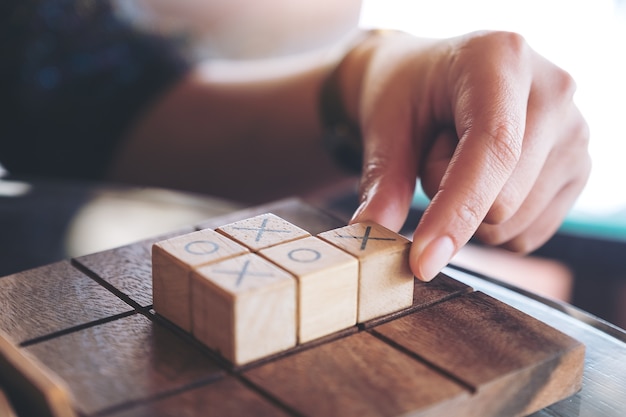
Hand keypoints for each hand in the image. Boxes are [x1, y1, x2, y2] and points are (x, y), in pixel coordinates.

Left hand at [347, 30, 590, 280]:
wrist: (433, 80)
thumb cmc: (407, 94)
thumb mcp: (385, 126)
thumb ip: (382, 180)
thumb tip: (371, 232)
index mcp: (501, 59)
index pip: (492, 147)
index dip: (457, 210)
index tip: (422, 261)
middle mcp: (553, 90)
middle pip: (505, 197)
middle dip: (448, 199)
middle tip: (433, 152)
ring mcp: (575, 131)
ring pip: (514, 224)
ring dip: (469, 211)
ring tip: (459, 159)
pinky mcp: (578, 168)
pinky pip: (526, 234)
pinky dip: (492, 224)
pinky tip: (486, 179)